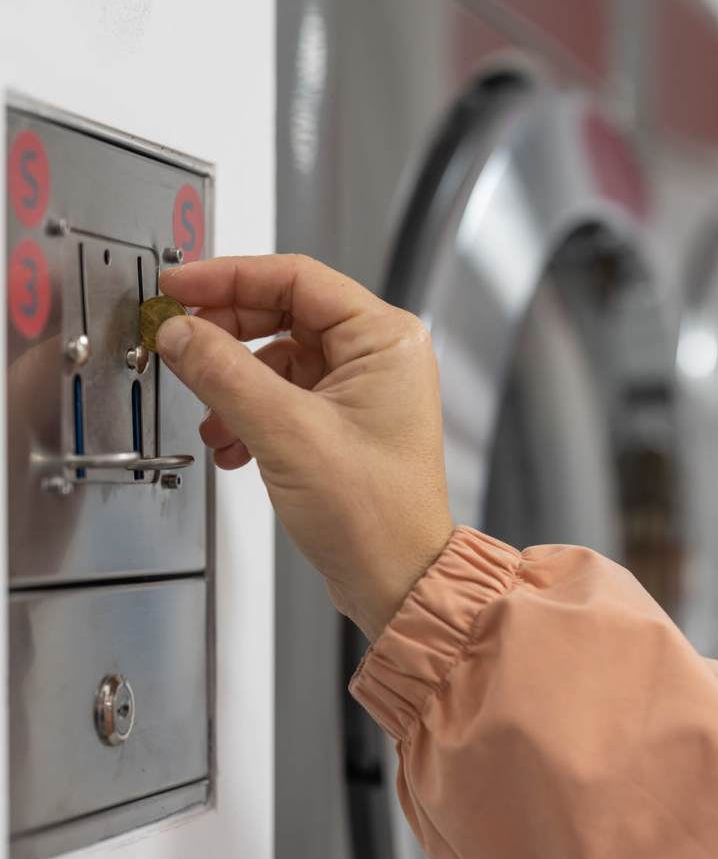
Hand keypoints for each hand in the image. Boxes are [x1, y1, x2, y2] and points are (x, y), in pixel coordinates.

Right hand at [156, 254, 453, 640]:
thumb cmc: (376, 515)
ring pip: (277, 360)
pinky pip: (283, 396)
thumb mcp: (287, 432)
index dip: (230, 276)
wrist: (396, 581)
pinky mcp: (343, 421)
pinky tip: (232, 447)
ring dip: (234, 387)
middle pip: (283, 314)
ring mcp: (362, 389)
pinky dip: (249, 415)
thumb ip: (225, 372)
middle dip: (226, 336)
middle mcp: (379, 356)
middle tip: (179, 344)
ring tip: (214, 422)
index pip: (297, 278)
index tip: (179, 285)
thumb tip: (181, 332)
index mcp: (385, 339)